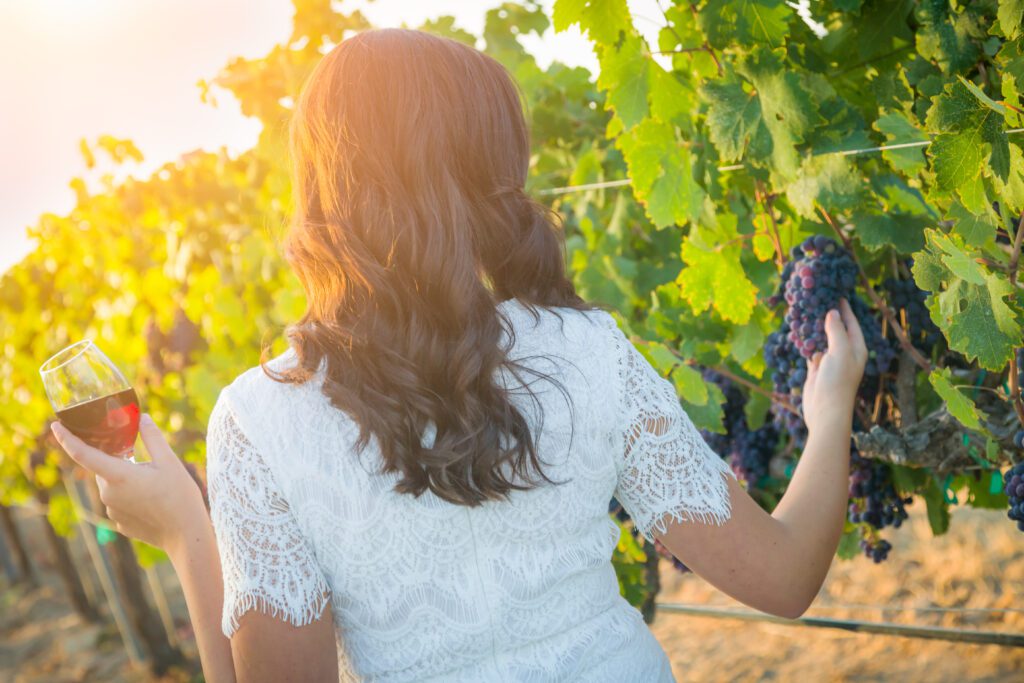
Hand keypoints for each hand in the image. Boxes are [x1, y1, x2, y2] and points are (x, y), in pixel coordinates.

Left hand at [51, 413, 207, 554]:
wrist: (186, 535)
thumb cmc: (180, 497)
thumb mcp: (170, 462)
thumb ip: (153, 438)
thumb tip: (143, 418)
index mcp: (119, 476)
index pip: (83, 454)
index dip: (66, 439)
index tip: (55, 426)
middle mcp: (108, 495)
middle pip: (103, 469)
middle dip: (116, 461)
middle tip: (141, 460)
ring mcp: (112, 511)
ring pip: (112, 486)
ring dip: (125, 480)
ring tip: (154, 485)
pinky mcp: (119, 523)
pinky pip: (119, 503)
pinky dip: (131, 497)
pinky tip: (152, 501)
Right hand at [801, 298, 867, 432]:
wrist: (825, 410)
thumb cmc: (838, 381)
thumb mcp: (840, 351)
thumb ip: (836, 330)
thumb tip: (832, 312)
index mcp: (856, 349)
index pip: (852, 325)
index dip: (846, 310)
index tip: (838, 295)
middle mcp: (845, 354)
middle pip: (837, 330)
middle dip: (829, 317)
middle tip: (818, 300)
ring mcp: (830, 362)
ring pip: (822, 340)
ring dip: (815, 329)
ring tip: (807, 313)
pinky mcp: (816, 369)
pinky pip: (811, 351)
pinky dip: (806, 342)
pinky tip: (798, 333)